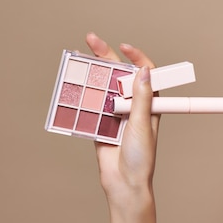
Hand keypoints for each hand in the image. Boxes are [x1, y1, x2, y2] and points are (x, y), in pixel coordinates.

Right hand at [85, 32, 160, 203]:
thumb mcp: (142, 124)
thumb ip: (141, 98)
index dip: (135, 57)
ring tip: (78, 56)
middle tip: (91, 39)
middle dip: (106, 56)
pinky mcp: (100, 124)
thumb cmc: (141, 156)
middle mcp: (132, 105)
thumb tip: (144, 70)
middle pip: (119, 75)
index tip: (124, 47)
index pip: (144, 73)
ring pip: (103, 87)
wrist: (124, 183)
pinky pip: (91, 106)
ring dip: (91, 72)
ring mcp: (115, 113)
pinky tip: (73, 83)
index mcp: (149, 103)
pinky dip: (82, 95)